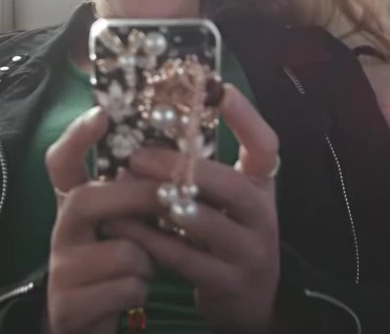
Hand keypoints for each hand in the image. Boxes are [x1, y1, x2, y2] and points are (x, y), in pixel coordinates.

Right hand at [43, 107, 162, 333]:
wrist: (84, 321)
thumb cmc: (113, 264)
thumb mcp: (120, 225)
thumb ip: (133, 195)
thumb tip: (174, 160)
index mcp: (72, 204)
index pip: (61, 163)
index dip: (77, 137)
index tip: (101, 114)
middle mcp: (60, 230)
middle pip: (87, 200)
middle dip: (137, 199)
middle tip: (170, 198)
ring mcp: (61, 268)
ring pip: (122, 252)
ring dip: (146, 262)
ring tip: (141, 268)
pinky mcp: (69, 305)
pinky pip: (125, 288)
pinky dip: (139, 292)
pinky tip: (130, 294)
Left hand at [103, 84, 280, 333]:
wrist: (250, 299)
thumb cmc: (227, 234)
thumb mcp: (227, 197)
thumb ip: (202, 166)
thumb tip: (158, 119)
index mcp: (262, 185)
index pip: (265, 146)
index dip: (245, 118)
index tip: (220, 89)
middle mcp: (263, 216)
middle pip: (233, 186)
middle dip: (183, 168)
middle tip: (138, 155)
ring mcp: (250, 252)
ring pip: (207, 224)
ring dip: (162, 204)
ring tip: (125, 187)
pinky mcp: (229, 284)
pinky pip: (186, 259)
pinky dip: (152, 241)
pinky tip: (124, 226)